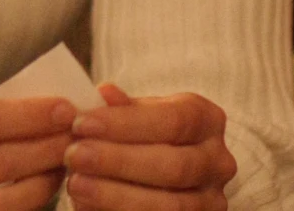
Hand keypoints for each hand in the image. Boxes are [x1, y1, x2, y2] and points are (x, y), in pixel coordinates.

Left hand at [64, 83, 234, 210]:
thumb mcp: (138, 114)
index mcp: (208, 121)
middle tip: (75, 155)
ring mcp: (211, 201)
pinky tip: (87, 205)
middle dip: (118, 161)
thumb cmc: (145, 134)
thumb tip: (105, 93)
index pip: (174, 120)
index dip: (126, 124)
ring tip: (76, 183)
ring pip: (169, 205)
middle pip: (174, 166)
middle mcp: (219, 162)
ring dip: (116, 195)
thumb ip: (123, 107)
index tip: (82, 123)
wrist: (159, 170)